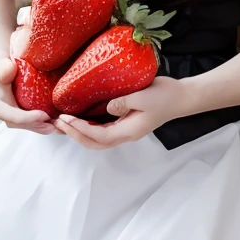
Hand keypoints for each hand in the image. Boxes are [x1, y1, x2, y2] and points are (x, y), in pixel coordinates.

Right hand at [0, 58, 55, 133]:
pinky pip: (31, 124)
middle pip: (23, 124)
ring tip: (59, 125)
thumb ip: (4, 68)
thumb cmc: (2, 69)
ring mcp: (10, 119)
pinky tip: (55, 123)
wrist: (1, 73)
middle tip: (56, 124)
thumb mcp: (2, 66)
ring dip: (43, 127)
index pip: (15, 117)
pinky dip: (43, 125)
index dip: (31, 118)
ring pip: (28, 126)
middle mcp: (3, 116)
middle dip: (40, 126)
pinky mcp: (18, 118)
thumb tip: (10, 69)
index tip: (45, 115)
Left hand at [54, 76, 180, 149]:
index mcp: (129, 131)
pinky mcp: (125, 123)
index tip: (66, 119)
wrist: (181, 97)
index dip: (80, 130)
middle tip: (58, 123)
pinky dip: (88, 127)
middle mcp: (125, 134)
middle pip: (95, 143)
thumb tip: (107, 107)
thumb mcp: (143, 96)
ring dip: (79, 133)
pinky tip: (79, 118)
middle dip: (74, 135)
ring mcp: (125, 130)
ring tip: (64, 122)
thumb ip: (123, 102)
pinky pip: (102, 130)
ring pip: (97, 139)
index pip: (99, 136)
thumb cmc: (164, 96)